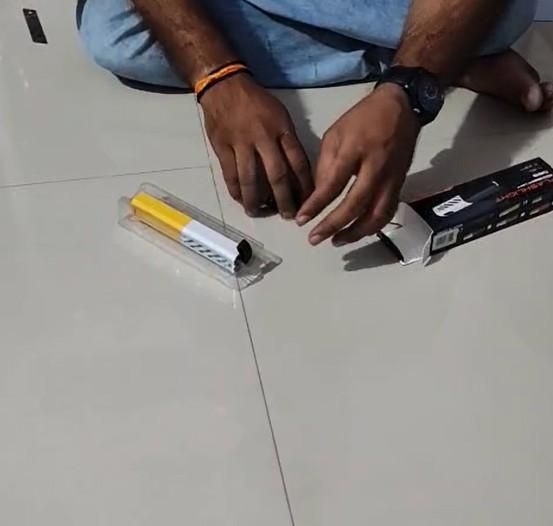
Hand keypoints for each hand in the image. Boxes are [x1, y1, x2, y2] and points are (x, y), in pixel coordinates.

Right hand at [201, 74, 312, 217]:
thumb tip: (297, 172)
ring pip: (250, 180)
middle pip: (277, 175)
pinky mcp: (222, 147)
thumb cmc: (257, 102)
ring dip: (256, 201)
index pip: (298, 161)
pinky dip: (236, 191)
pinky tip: (241, 201)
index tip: (309, 201)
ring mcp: (241, 143)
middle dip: (284, 199)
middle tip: (288, 216)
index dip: (305, 185)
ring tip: (260, 213)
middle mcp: (263, 137)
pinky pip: (230, 175)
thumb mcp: (281, 115)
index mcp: (282, 128)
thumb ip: (289, 141)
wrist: (224, 86)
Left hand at [296, 84, 420, 245]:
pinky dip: (373, 227)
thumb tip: (318, 195)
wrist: (401, 106)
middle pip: (355, 205)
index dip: (316, 205)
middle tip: (315, 238)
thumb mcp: (335, 133)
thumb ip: (325, 165)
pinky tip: (358, 232)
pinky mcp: (400, 184)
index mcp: (356, 150)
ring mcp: (392, 178)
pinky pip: (387, 212)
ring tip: (337, 241)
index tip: (301, 220)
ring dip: (356, 233)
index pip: (333, 185)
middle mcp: (376, 167)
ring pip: (377, 215)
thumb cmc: (363, 118)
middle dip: (333, 226)